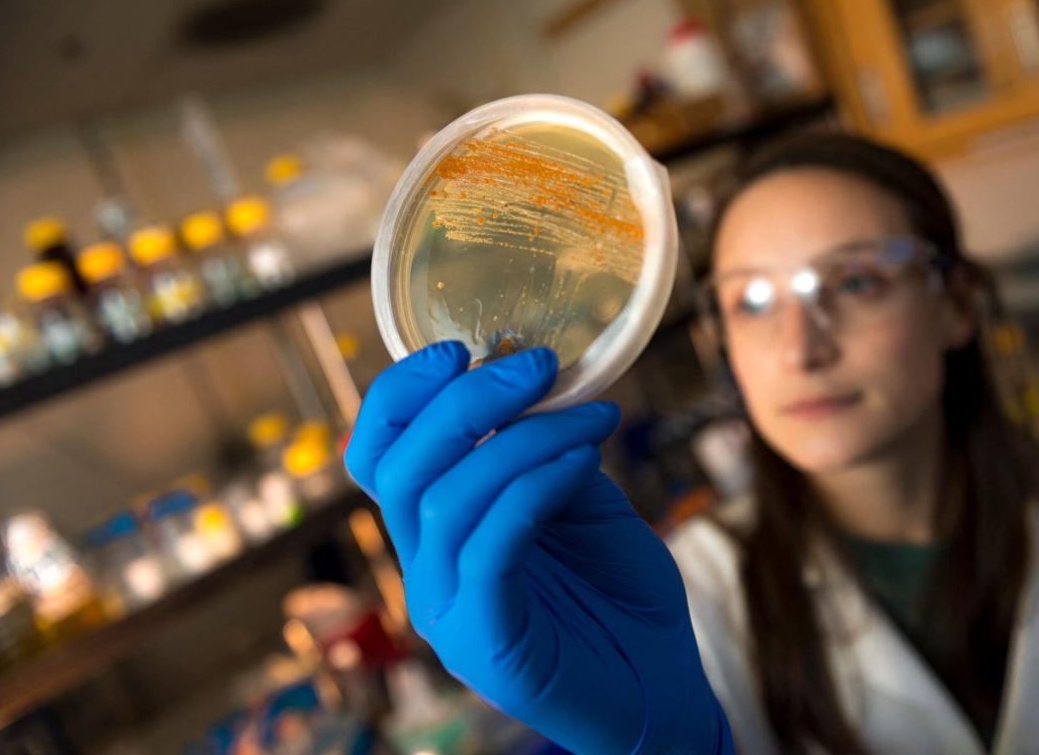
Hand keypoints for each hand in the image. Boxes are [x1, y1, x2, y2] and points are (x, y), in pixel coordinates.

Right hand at [345, 342, 732, 753]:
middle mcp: (425, 571)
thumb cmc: (618, 595)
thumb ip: (546, 452)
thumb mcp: (581, 504)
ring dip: (522, 439)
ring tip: (591, 416)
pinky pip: (491, 549)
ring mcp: (448, 611)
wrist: (661, 689)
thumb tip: (539, 383)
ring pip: (445, 502)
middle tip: (537, 365)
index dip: (399, 394)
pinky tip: (582, 461)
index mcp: (433, 534)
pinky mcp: (487, 643)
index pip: (377, 456)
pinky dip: (534, 490)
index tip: (458, 347)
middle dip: (464, 402)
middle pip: (399, 470)